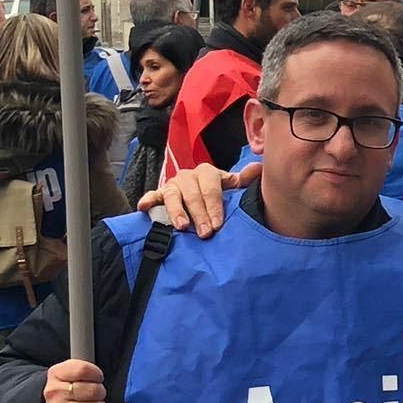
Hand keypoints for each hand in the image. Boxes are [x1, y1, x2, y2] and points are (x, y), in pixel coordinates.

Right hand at [44, 359, 105, 402]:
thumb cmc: (65, 391)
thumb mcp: (68, 373)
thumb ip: (83, 367)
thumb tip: (102, 366)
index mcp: (55, 373)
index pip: (84, 370)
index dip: (97, 375)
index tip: (97, 379)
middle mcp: (53, 392)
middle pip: (94, 391)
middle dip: (100, 393)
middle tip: (95, 396)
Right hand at [138, 163, 260, 238]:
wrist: (199, 194)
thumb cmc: (217, 193)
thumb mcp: (231, 186)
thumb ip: (244, 180)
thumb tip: (258, 169)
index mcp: (207, 173)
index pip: (211, 188)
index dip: (214, 206)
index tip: (218, 223)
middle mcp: (189, 176)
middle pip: (193, 195)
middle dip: (200, 215)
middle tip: (205, 233)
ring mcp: (173, 185)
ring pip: (173, 196)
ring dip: (177, 212)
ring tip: (182, 227)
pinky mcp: (159, 193)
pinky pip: (152, 196)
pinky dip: (148, 200)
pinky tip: (143, 207)